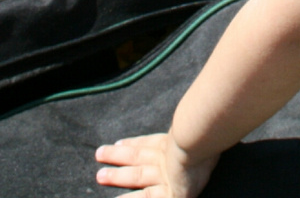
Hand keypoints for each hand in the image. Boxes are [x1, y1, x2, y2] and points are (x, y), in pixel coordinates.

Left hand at [95, 133, 218, 197]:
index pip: (149, 144)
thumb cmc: (201, 130)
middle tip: (99, 153)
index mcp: (174, 143)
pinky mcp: (171, 194)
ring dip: (118, 176)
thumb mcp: (195, 125)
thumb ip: (193, 121)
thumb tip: (193, 110)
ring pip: (137, 177)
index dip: (134, 143)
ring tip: (100, 176)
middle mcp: (167, 160)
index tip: (119, 142)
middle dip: (117, 156)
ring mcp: (167, 177)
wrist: (197, 140)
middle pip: (137, 157)